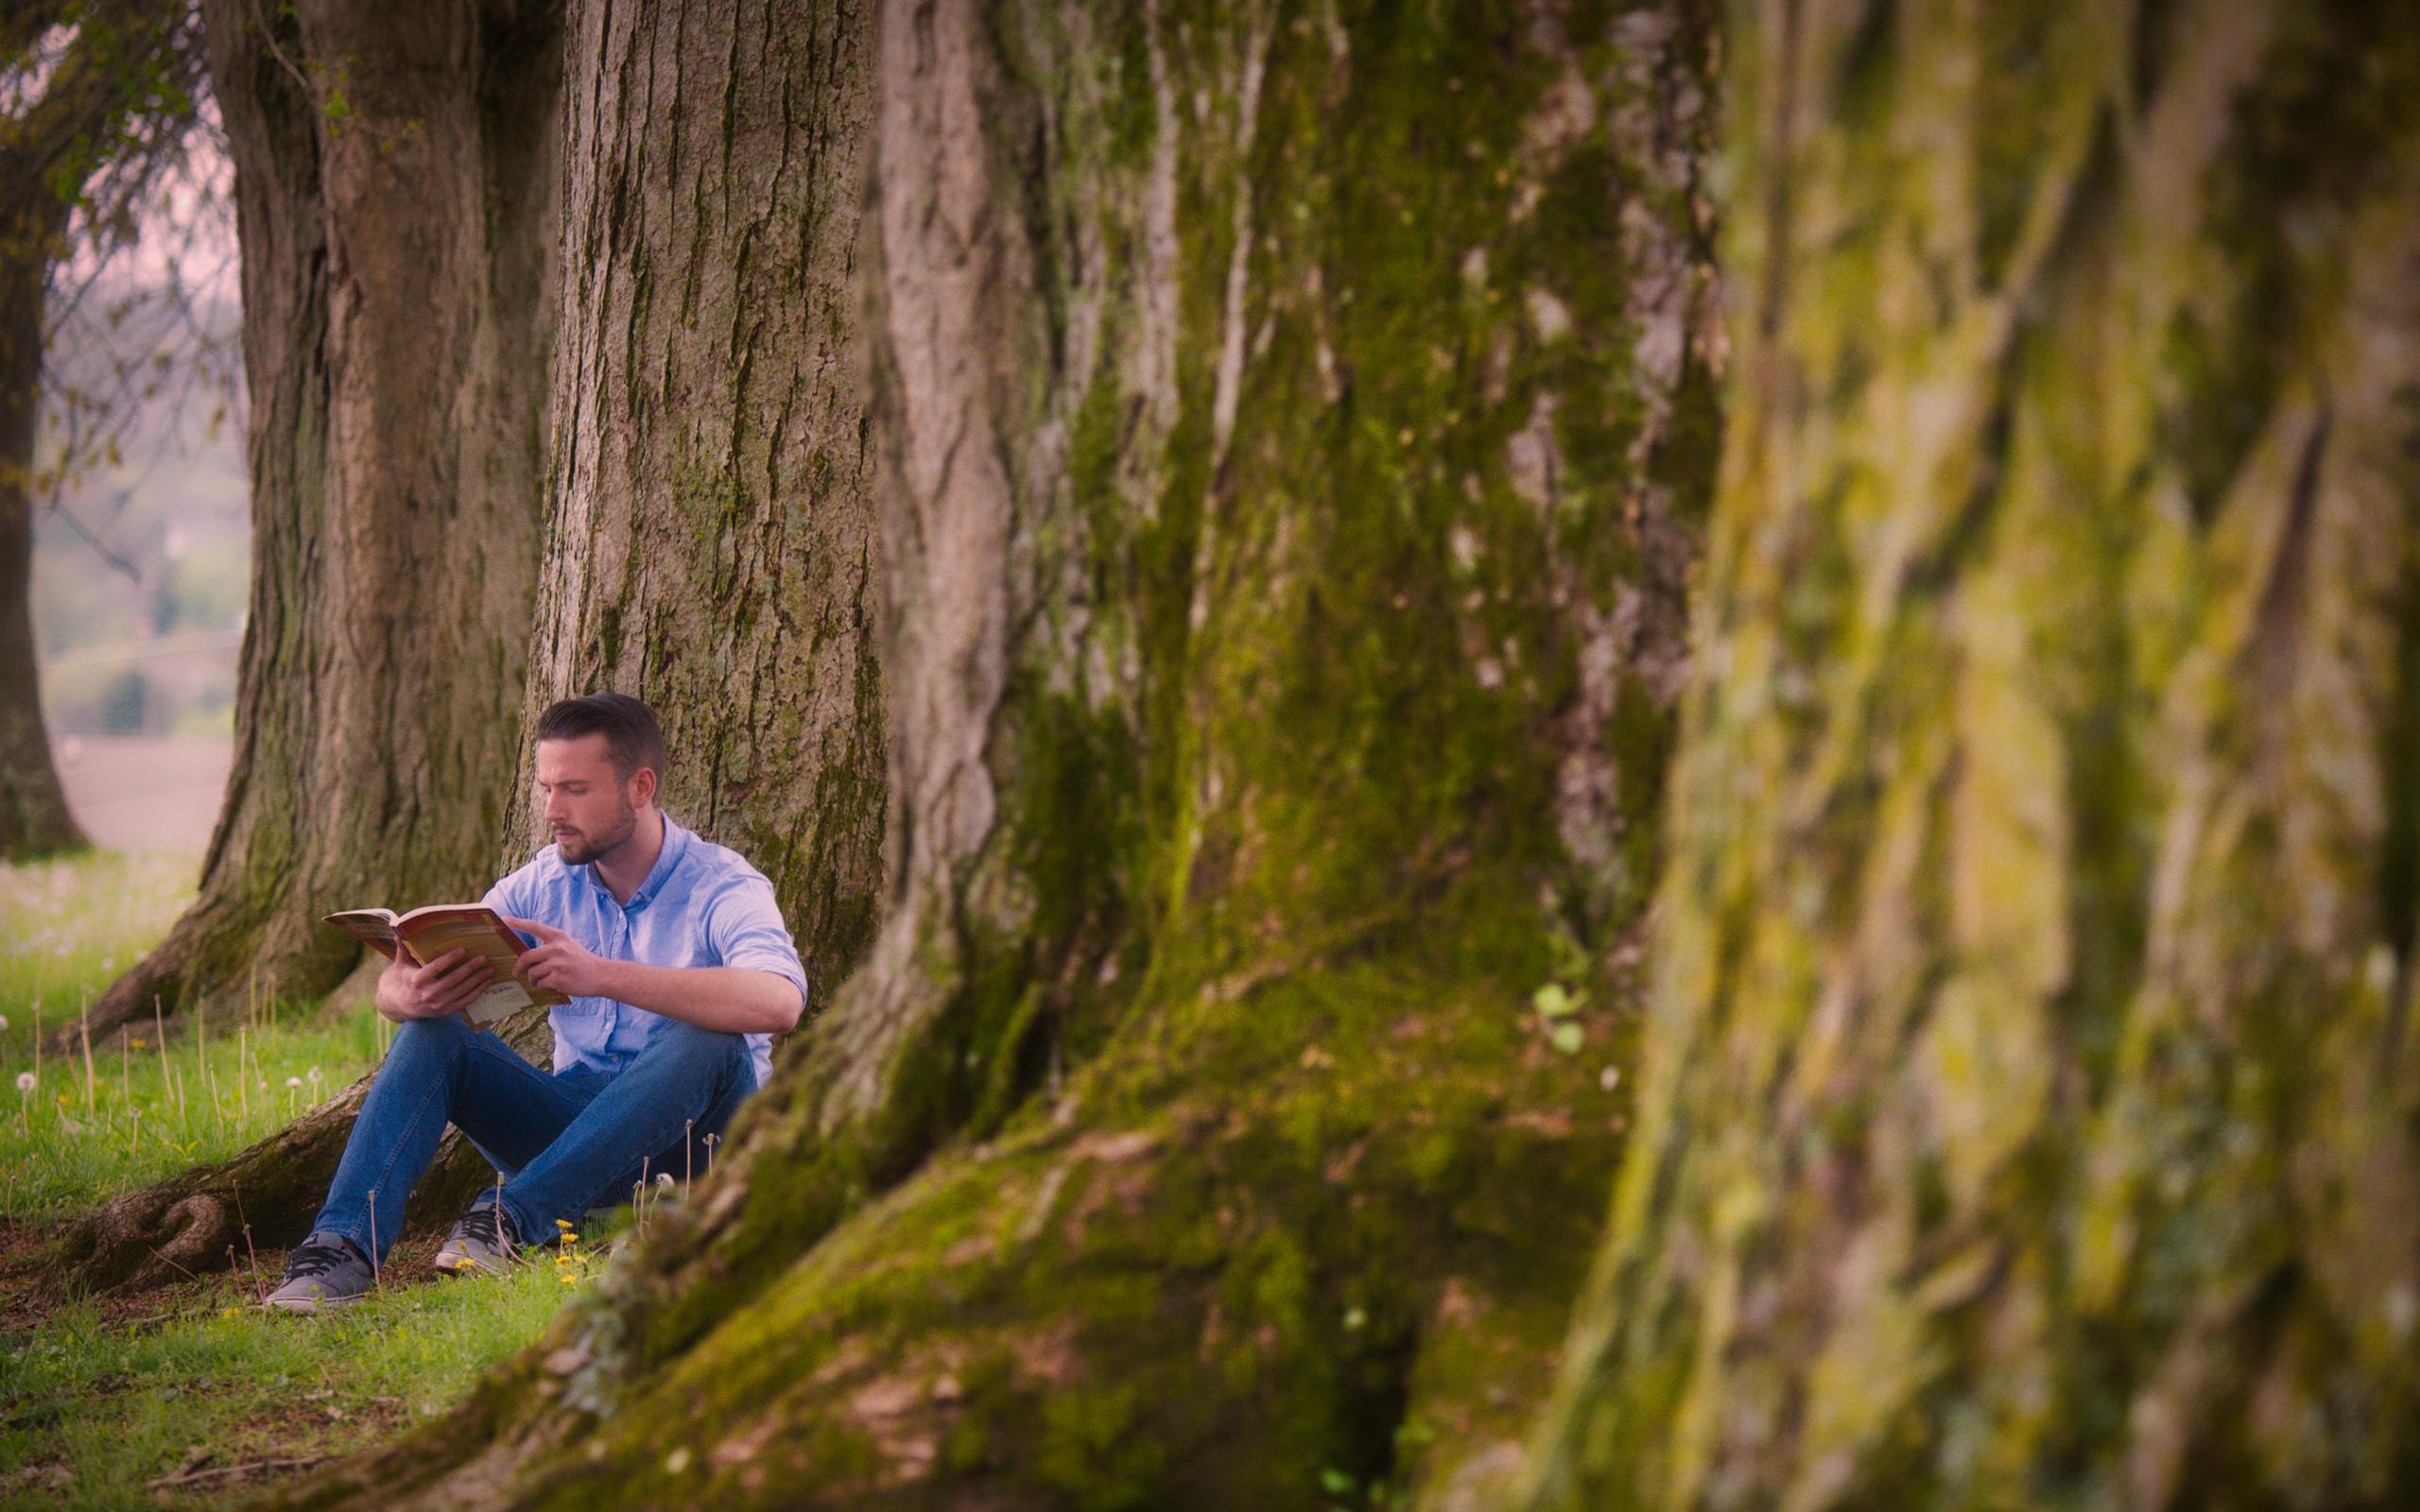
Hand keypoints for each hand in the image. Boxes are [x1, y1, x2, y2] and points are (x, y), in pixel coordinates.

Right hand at [376, 947, 493, 1022]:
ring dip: (478, 979)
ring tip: (490, 968)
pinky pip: (466, 1001)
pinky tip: (487, 982)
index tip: (462, 949)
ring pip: (462, 990)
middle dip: (470, 968)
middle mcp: (428, 994)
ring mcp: (438, 1004)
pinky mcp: (447, 1011)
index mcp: (416, 981)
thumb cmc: (407, 980)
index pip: (435, 968)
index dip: (449, 959)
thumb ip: (404, 949)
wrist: (404, 1005)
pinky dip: (478, 991)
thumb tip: (399, 933)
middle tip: (483, 958)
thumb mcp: (402, 965)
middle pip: (453, 979)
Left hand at [501, 916, 616, 997]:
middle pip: (527, 956)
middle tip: (517, 972)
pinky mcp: (558, 979)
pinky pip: (541, 983)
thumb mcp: (569, 945)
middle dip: (519, 967)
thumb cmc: (582, 961)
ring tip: (540, 981)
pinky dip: (542, 986)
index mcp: (558, 937)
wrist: (601, 975)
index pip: (534, 926)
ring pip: (532, 972)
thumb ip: (551, 945)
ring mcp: (557, 964)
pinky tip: (551, 985)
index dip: (517, 922)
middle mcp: (557, 948)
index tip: (504, 919)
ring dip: (533, 979)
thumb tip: (528, 954)